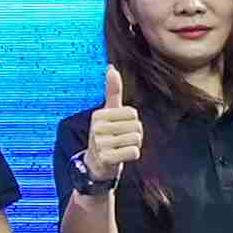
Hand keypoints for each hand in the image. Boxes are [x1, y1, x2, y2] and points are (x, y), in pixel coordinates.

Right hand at [81, 69, 143, 186]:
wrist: (96, 165)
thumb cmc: (106, 135)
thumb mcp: (108, 112)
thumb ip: (112, 91)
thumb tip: (111, 67)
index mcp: (99, 114)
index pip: (132, 113)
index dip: (132, 122)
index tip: (120, 128)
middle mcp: (97, 128)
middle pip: (136, 127)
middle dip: (134, 135)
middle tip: (121, 141)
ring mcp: (100, 144)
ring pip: (136, 140)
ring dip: (133, 146)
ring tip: (121, 148)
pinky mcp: (106, 158)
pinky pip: (133, 153)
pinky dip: (132, 156)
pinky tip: (121, 157)